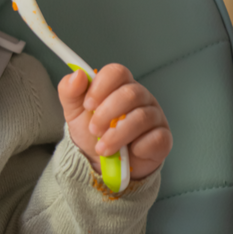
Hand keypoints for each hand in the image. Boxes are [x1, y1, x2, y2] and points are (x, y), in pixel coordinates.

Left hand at [59, 63, 171, 180]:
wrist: (99, 161)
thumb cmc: (90, 131)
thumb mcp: (74, 111)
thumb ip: (70, 90)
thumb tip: (77, 74)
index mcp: (119, 85)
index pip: (117, 72)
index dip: (101, 87)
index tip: (88, 105)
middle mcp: (140, 97)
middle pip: (131, 93)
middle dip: (107, 114)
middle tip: (93, 129)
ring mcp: (154, 116)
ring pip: (142, 117)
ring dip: (117, 135)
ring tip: (102, 148)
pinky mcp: (163, 138)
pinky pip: (157, 137)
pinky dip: (137, 147)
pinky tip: (126, 152)